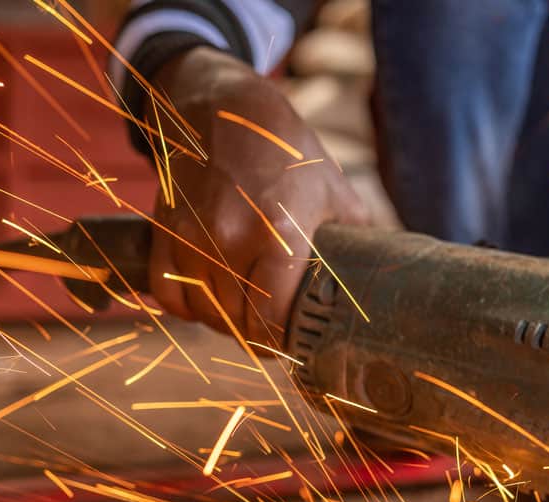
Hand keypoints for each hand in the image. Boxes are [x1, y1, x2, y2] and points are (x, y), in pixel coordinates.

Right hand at [146, 47, 367, 345]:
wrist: (222, 107)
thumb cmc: (285, 150)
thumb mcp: (333, 189)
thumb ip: (356, 236)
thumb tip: (384, 273)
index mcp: (279, 234)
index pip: (269, 319)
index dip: (279, 343)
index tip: (288, 348)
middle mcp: (229, 239)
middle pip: (237, 321)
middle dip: (255, 334)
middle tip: (270, 332)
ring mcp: (192, 236)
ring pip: (204, 311)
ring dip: (224, 321)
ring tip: (244, 315)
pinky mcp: (164, 231)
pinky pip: (168, 294)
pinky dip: (187, 306)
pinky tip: (207, 301)